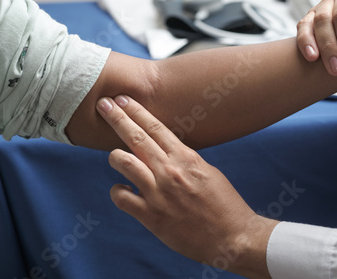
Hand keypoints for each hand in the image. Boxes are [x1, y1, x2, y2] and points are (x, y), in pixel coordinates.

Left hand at [96, 95, 277, 278]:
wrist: (233, 237)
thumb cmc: (224, 204)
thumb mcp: (208, 172)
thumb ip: (185, 160)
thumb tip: (166, 152)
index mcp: (186, 158)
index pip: (155, 127)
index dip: (136, 111)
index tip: (122, 99)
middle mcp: (170, 171)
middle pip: (136, 137)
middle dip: (117, 118)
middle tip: (103, 105)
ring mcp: (158, 193)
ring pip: (124, 162)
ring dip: (115, 156)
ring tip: (114, 155)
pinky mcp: (151, 216)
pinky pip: (121, 197)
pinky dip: (118, 191)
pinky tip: (122, 190)